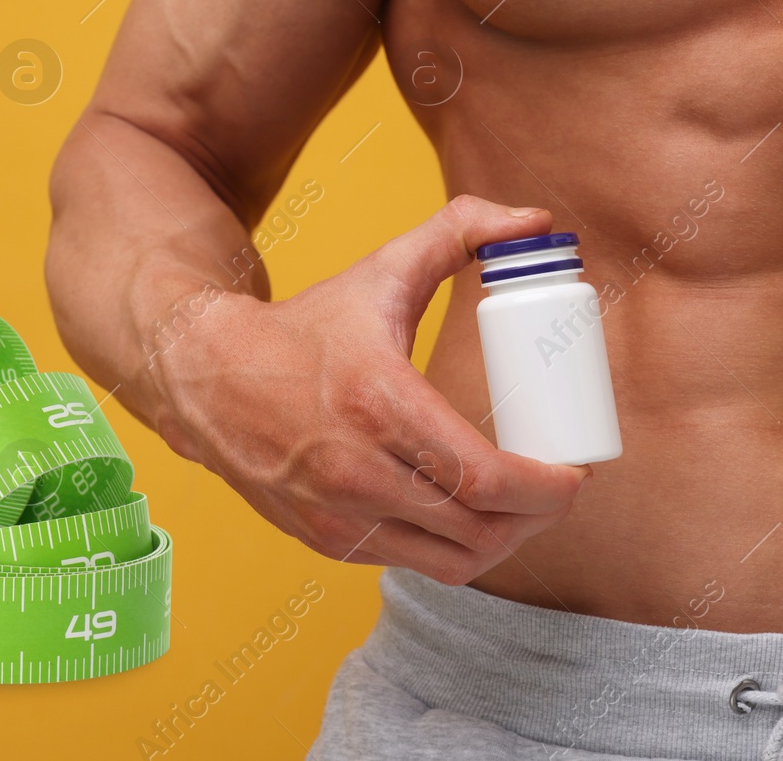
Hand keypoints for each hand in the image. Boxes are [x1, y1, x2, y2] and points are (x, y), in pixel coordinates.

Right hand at [149, 195, 590, 584]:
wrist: (207, 374)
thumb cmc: (306, 324)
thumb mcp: (381, 269)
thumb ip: (459, 229)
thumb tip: (537, 219)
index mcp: (379, 403)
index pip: (486, 478)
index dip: (548, 488)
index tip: (574, 471)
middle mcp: (356, 471)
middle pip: (480, 528)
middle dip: (538, 516)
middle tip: (557, 487)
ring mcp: (337, 515)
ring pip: (452, 561)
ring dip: (502, 542)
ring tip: (520, 509)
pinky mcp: (324, 542)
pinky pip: (413, 563)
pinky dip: (452, 549)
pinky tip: (467, 518)